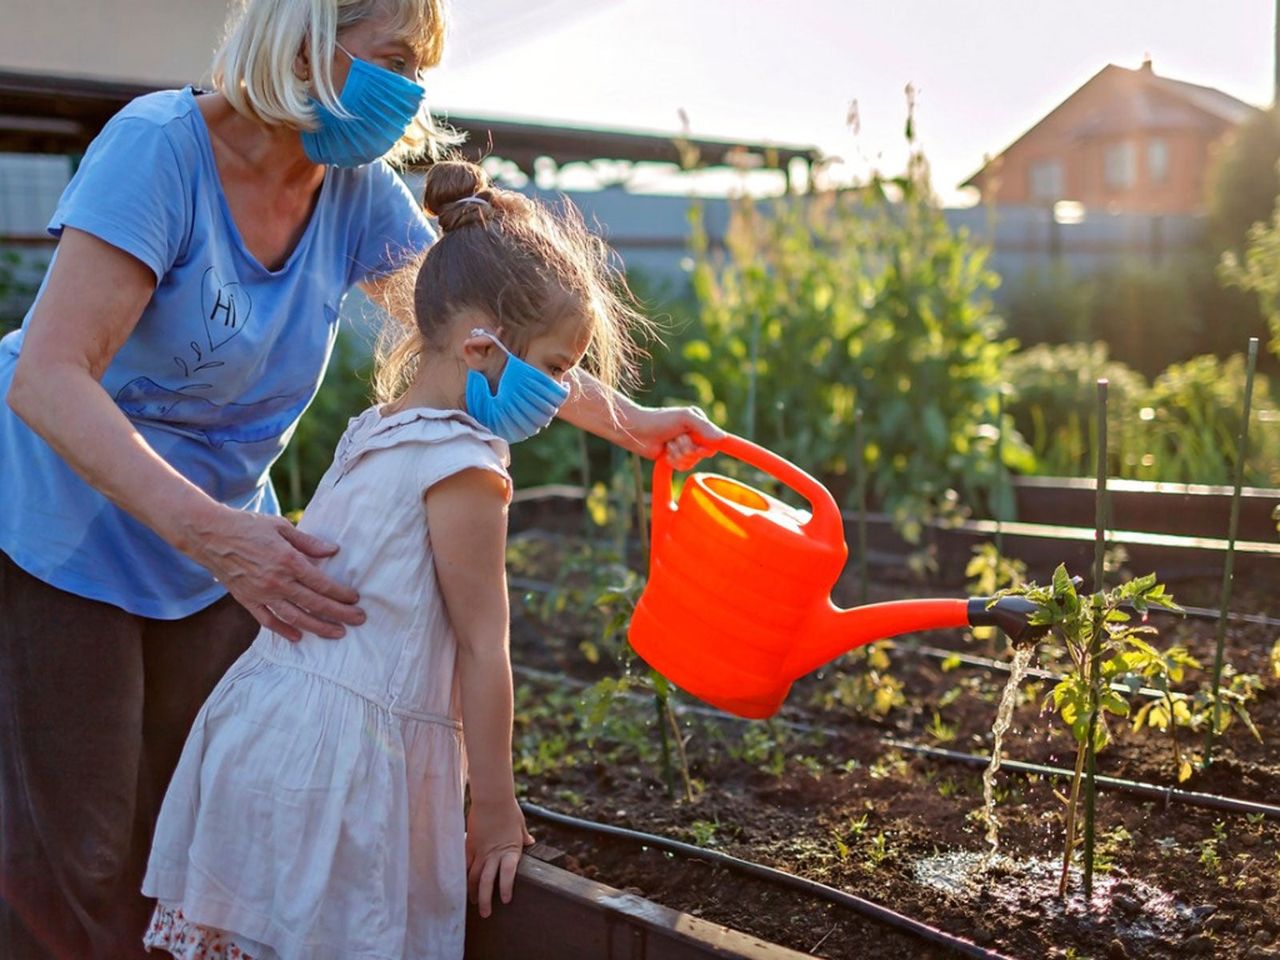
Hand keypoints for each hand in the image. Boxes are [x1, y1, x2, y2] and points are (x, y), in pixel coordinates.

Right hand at [190, 506, 364, 641]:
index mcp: (288, 561)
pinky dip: (284, 631)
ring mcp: (261, 593)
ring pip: (295, 617)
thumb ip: (308, 542)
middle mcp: (277, 581)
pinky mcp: (247, 600)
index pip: (322, 583)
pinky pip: (268, 621)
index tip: (355, 599)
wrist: (210, 535)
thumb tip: (334, 550)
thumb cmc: (248, 526)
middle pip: (314, 604)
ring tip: (337, 633)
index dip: (341, 593)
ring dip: (318, 627)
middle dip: (339, 614)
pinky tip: (298, 637)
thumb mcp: (281, 527)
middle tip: (358, 620)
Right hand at [466, 797, 533, 917]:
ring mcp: (480, 851)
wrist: (492, 797)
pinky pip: (464, 864)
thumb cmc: (509, 809)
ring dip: (472, 891)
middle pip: (486, 882)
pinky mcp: (470, 845)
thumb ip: (523, 836)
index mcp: (510, 850)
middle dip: (485, 900)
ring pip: (473, 876)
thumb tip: (530, 841)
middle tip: (485, 913)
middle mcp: (494, 854)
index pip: (507, 874)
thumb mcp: (520, 824)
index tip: (505, 900)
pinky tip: (459, 885)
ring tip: (472, 903)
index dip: (505, 888)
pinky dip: (462, 876)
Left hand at [623, 404, 723, 469]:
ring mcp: (685, 449)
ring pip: (692, 462)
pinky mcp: (675, 459)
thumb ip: (704, 426)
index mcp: (700, 425)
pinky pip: (682, 467)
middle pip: (703, 454)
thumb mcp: (685, 417)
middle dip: (688, 448)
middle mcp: (695, 437)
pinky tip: (665, 452)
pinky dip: (673, 461)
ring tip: (669, 444)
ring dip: (678, 454)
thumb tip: (722, 438)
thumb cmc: (660, 419)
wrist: (638, 430)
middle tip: (677, 438)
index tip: (705, 449)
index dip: (712, 446)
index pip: (716, 440)